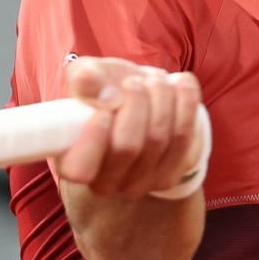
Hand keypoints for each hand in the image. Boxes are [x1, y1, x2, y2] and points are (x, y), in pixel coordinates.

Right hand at [52, 58, 202, 198]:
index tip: (105, 107)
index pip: (80, 169)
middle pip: (127, 147)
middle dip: (136, 103)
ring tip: (156, 80)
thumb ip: (85, 79)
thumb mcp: (87, 75)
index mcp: (72, 163)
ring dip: (161, 100)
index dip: (94, 138)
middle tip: (134, 81)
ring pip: (158, 140)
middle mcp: (104, 182)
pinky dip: (186, 105)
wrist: (137, 99)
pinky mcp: (168, 176)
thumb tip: (104, 95)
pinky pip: (184, 139)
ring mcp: (138, 184)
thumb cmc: (104, 89)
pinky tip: (181, 84)